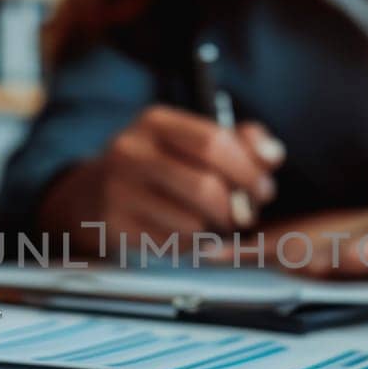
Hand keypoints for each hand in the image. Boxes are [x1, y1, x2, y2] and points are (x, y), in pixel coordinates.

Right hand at [40, 105, 283, 250]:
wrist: (95, 193)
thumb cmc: (159, 165)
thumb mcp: (192, 140)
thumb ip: (240, 141)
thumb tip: (272, 155)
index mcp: (155, 122)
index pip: (213, 142)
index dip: (248, 170)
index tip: (262, 189)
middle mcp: (130, 152)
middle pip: (206, 187)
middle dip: (238, 207)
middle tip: (246, 215)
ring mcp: (119, 191)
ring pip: (192, 223)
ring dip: (215, 231)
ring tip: (215, 224)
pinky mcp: (116, 227)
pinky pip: (173, 246)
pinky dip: (192, 246)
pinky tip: (188, 234)